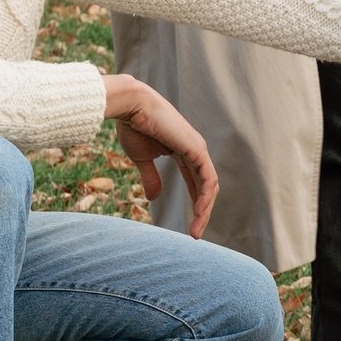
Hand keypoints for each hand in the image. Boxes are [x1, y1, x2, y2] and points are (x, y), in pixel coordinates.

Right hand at [102, 74, 218, 237]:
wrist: (131, 106)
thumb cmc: (133, 126)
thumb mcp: (141, 159)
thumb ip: (151, 177)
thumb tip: (154, 198)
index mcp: (182, 151)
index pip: (195, 181)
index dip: (194, 202)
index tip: (190, 225)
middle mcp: (194, 150)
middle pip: (205, 186)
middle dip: (201, 211)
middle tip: (195, 234)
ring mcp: (198, 149)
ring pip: (209, 186)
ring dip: (204, 210)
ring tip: (196, 231)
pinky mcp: (197, 149)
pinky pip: (208, 179)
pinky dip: (205, 197)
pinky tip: (199, 213)